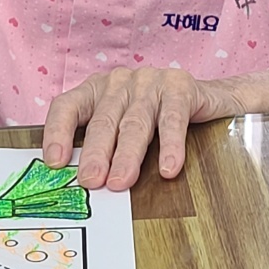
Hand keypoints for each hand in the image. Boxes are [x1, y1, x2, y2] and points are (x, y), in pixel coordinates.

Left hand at [41, 67, 268, 190]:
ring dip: (127, 154)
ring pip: (135, 122)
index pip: (67, 106)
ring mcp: (150, 81)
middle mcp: (120, 82)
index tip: (55, 163)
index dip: (57, 132)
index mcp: (97, 90)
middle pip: (103, 120)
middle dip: (96, 153)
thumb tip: (80, 187)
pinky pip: (172, 119)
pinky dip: (170, 145)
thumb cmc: (158, 119)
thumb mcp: (124, 128)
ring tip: (121, 181)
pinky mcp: (181, 87)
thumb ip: (103, 148)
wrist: (213, 98)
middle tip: (91, 181)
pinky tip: (168, 168)